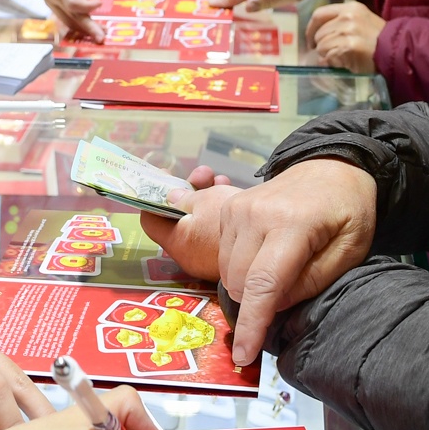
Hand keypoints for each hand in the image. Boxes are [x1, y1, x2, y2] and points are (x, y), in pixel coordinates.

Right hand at [16, 0, 104, 40]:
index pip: (72, 1)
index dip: (87, 6)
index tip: (100, 1)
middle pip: (72, 16)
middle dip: (88, 28)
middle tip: (102, 37)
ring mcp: (51, 1)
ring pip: (68, 20)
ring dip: (83, 29)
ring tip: (98, 36)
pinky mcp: (51, 3)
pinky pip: (63, 17)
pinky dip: (75, 24)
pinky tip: (86, 28)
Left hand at [136, 165, 234, 280]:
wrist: (277, 242)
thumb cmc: (238, 223)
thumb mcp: (207, 201)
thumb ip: (183, 198)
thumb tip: (170, 198)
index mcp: (179, 243)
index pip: (151, 220)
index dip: (152, 195)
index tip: (161, 176)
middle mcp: (190, 253)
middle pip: (177, 217)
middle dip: (187, 190)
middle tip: (201, 175)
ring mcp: (208, 254)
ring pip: (198, 219)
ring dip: (206, 195)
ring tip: (220, 180)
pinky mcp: (226, 252)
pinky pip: (214, 228)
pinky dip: (218, 209)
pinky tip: (231, 192)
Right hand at [144, 159, 377, 367]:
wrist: (330, 168)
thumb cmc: (347, 211)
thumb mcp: (350, 250)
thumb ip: (312, 282)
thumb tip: (273, 307)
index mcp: (291, 223)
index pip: (264, 283)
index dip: (253, 325)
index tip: (245, 356)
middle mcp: (254, 214)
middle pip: (240, 283)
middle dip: (259, 303)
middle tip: (290, 292)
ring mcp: (236, 208)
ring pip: (227, 273)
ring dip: (249, 287)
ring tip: (280, 270)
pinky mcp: (227, 208)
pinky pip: (223, 257)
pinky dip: (241, 269)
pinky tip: (264, 258)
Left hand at [307, 0, 384, 73]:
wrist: (396, 50)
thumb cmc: (378, 39)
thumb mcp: (360, 21)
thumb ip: (339, 24)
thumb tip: (318, 38)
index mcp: (349, 8)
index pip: (319, 14)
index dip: (311, 28)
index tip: (312, 40)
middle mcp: (347, 16)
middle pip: (319, 32)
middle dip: (320, 46)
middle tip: (330, 54)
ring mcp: (347, 31)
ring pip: (321, 45)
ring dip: (327, 55)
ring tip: (341, 58)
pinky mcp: (348, 46)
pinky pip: (328, 56)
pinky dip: (332, 62)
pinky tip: (344, 63)